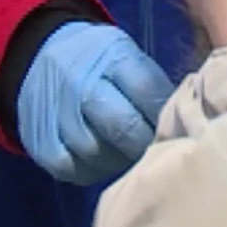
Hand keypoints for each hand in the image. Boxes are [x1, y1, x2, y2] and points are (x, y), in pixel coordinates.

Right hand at [16, 22, 172, 184]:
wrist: (42, 57)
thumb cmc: (99, 61)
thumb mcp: (126, 55)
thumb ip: (152, 85)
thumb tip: (185, 121)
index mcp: (110, 57)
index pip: (146, 90)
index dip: (166, 115)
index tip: (176, 126)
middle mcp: (80, 84)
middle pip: (123, 126)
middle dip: (146, 143)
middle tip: (158, 150)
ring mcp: (57, 115)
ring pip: (98, 153)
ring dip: (121, 161)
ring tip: (131, 155)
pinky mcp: (41, 142)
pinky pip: (74, 169)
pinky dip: (93, 171)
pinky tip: (105, 161)